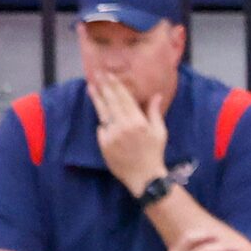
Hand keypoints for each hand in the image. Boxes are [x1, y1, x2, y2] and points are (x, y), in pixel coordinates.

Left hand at [88, 77, 168, 192]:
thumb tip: (156, 95)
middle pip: (111, 101)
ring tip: (91, 87)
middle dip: (104, 86)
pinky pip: (102, 128)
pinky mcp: (104, 143)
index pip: (124, 98)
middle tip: (97, 74)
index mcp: (138, 121)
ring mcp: (112, 135)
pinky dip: (103, 122)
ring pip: (102, 112)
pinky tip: (102, 115)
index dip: (115, 85)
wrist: (144, 176)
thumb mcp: (160, 132)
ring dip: (96, 98)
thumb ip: (154, 112)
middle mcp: (123, 126)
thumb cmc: (154, 153)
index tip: (109, 75)